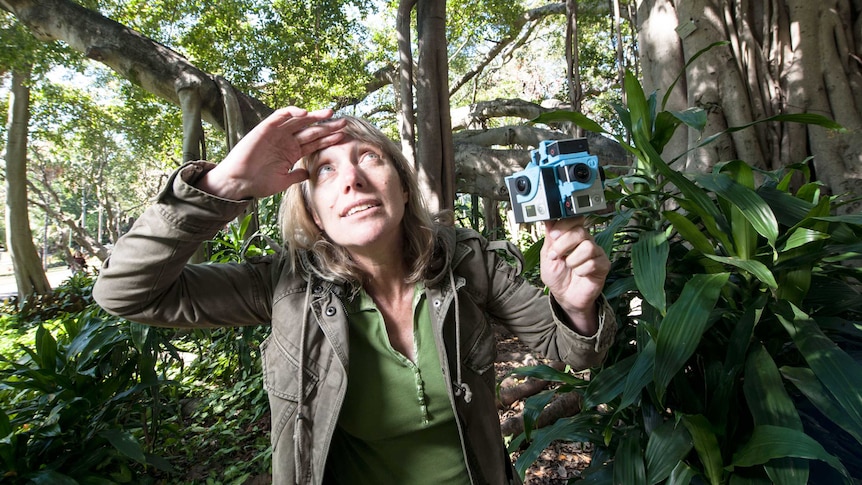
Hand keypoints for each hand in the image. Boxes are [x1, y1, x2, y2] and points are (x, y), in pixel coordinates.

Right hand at [197, 107, 347, 198]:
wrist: (238, 183)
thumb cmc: (258, 183)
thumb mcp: (284, 181)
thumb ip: (297, 176)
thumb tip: (309, 174)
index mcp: (292, 152)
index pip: (315, 143)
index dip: (329, 139)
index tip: (344, 137)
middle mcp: (286, 141)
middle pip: (311, 130)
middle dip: (327, 126)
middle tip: (343, 122)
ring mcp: (277, 133)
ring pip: (298, 120)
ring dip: (313, 116)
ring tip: (329, 113)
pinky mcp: (265, 128)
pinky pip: (280, 115)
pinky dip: (292, 112)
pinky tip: (305, 114)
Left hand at [540, 217, 609, 335]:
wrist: (565, 297)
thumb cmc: (557, 276)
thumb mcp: (547, 255)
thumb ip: (549, 238)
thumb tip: (548, 220)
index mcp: (572, 236)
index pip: (574, 219)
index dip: (564, 225)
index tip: (553, 235)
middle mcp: (586, 241)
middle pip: (581, 232)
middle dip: (564, 244)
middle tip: (556, 256)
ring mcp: (596, 252)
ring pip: (588, 247)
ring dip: (573, 260)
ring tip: (569, 267)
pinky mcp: (603, 265)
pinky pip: (593, 263)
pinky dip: (581, 270)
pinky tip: (579, 274)